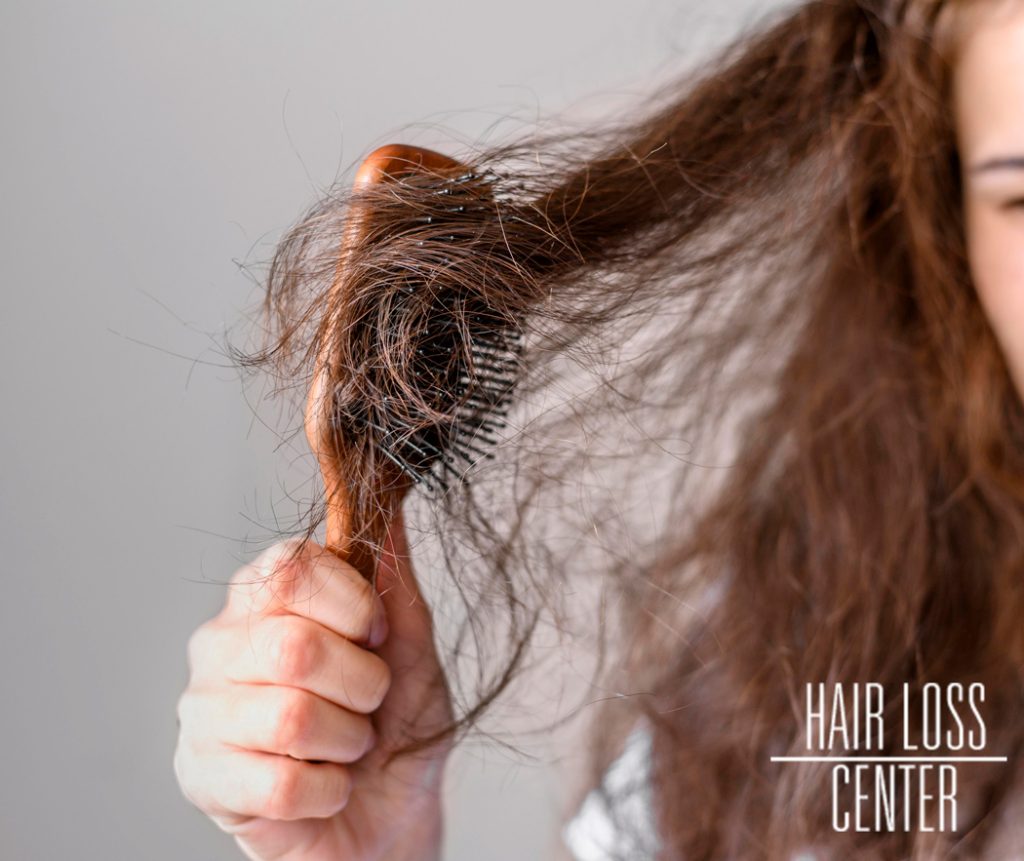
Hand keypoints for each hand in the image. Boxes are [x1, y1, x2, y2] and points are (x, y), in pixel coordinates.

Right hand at [173, 510, 453, 860]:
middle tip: (367, 702)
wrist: (389, 812)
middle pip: (293, 647)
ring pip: (289, 719)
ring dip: (347, 741)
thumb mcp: (410, 645)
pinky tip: (325, 786)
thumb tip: (388, 501)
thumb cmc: (395, 721)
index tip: (377, 636)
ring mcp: (202, 711)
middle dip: (361, 685)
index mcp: (264, 596)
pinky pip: (280, 786)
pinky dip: (329, 791)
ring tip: (346, 745)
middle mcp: (220, 643)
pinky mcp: (200, 778)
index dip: (354, 606)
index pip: (291, 567)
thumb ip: (393, 577)